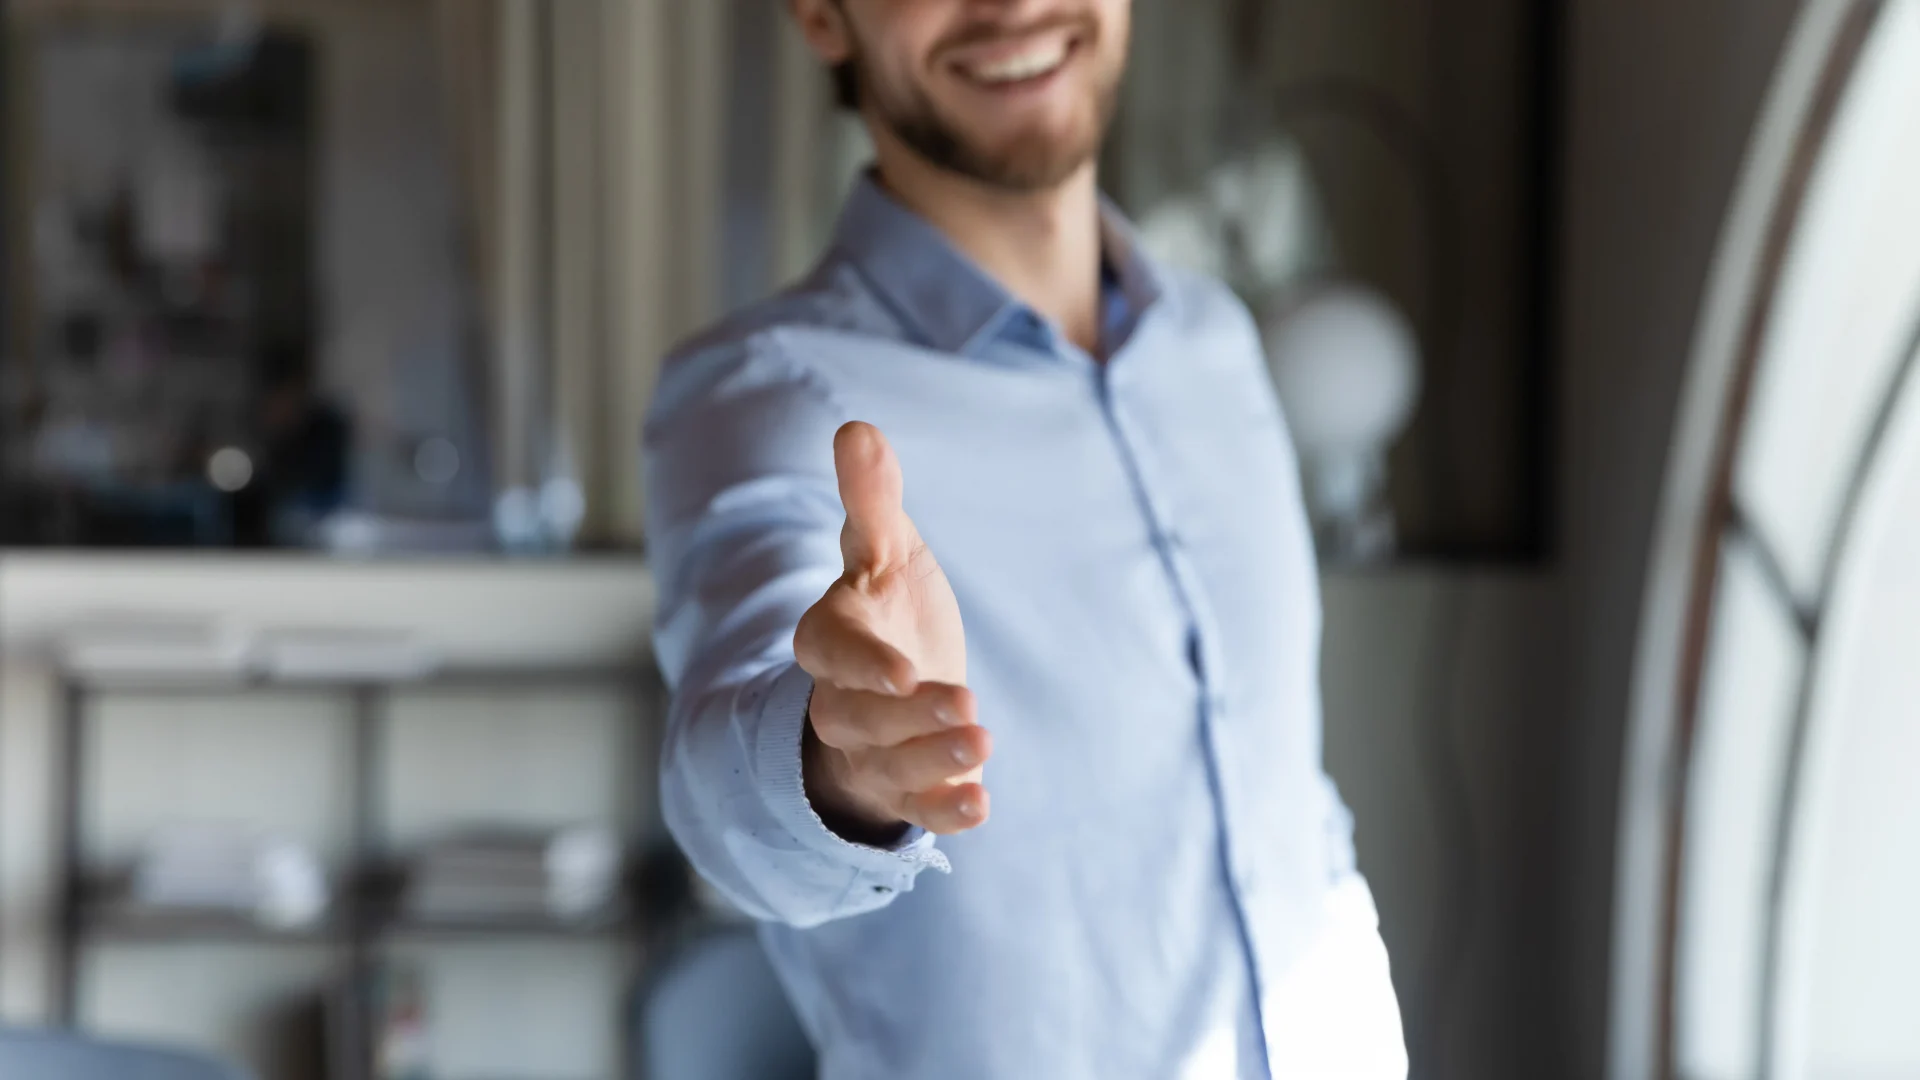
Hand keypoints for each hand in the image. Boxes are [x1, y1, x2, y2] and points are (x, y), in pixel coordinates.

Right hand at [794, 422, 989, 839]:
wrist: (892, 677)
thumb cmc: (886, 604)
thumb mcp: (884, 548)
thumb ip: (871, 499)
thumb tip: (857, 429)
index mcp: (830, 637)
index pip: (828, 653)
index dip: (861, 665)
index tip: (903, 672)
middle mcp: (842, 699)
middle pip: (859, 718)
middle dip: (909, 720)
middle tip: (968, 709)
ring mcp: (873, 748)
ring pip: (889, 764)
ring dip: (932, 761)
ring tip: (984, 745)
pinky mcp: (906, 784)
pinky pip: (916, 806)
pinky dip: (944, 811)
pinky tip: (980, 808)